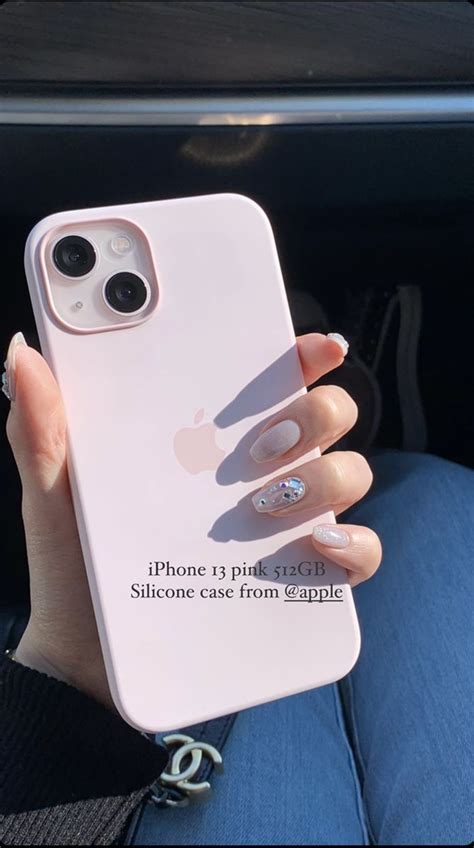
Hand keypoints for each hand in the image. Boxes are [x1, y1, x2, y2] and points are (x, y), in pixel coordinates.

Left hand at [4, 331, 380, 706]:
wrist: (86, 662)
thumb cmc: (74, 567)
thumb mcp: (53, 495)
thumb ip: (42, 428)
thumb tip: (24, 352)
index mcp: (206, 441)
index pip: (268, 380)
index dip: (300, 354)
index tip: (313, 346)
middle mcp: (255, 474)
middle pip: (324, 417)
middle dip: (313, 415)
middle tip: (257, 447)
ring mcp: (283, 525)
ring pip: (348, 475)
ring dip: (323, 477)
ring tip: (261, 508)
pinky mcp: (298, 582)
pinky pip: (356, 554)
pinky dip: (353, 545)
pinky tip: (314, 547)